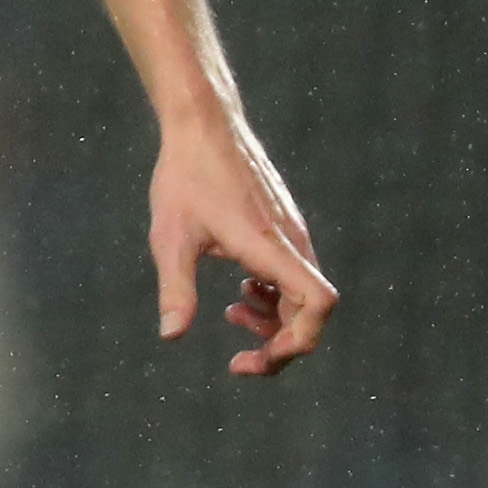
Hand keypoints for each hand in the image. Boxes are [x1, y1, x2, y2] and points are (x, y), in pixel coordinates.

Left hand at [154, 111, 335, 377]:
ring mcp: (291, 233)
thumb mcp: (170, 237)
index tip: (253, 356)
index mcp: (269, 245)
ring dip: (275, 321)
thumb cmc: (185, 176)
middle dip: (280, 346)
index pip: (317, 303)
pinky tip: (241, 293)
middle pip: (311, 312)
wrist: (203, 125)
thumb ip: (175, 289)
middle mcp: (291, 241)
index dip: (297, 342)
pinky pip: (294, 276)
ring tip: (232, 315)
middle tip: (239, 362)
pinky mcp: (283, 227)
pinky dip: (273, 296)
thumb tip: (171, 336)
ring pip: (302, 296)